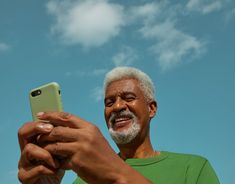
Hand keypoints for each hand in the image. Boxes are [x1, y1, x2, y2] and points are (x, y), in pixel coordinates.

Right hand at [18, 121, 63, 183]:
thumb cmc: (58, 165)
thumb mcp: (61, 149)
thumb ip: (60, 137)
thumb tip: (68, 122)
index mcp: (34, 142)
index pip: (30, 126)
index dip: (40, 122)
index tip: (52, 123)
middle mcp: (26, 150)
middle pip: (23, 132)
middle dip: (36, 128)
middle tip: (50, 129)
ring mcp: (23, 163)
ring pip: (29, 149)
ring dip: (47, 153)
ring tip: (58, 160)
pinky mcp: (24, 177)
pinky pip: (37, 168)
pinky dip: (49, 169)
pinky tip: (56, 170)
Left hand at [37, 112, 151, 183]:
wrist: (115, 172)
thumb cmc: (104, 156)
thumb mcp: (95, 139)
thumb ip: (80, 132)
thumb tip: (62, 129)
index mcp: (89, 127)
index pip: (66, 116)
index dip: (51, 114)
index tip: (40, 115)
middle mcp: (85, 134)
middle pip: (57, 129)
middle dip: (44, 133)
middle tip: (37, 136)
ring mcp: (81, 147)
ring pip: (54, 144)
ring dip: (46, 147)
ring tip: (42, 150)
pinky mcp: (77, 161)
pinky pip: (58, 159)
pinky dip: (54, 161)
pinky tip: (54, 164)